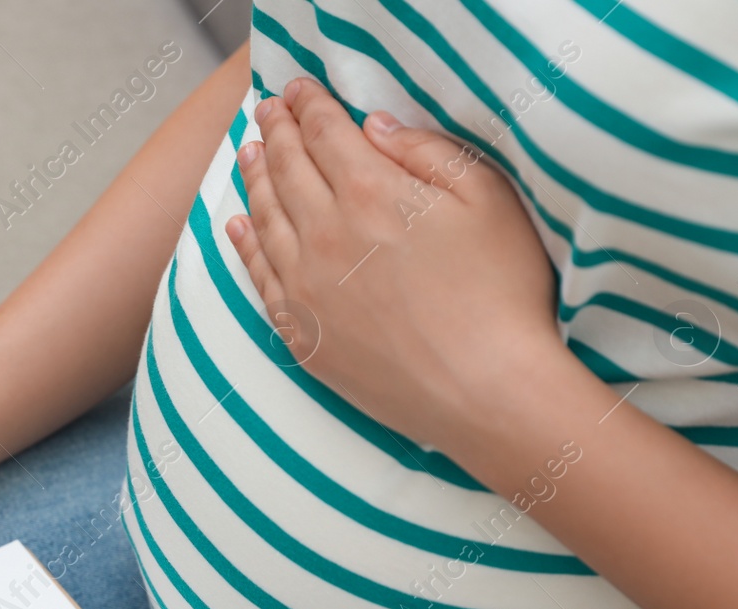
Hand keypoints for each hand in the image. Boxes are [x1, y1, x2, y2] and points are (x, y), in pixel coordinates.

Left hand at [225, 77, 567, 453]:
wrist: (485, 391)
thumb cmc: (501, 293)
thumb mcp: (486, 199)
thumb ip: (426, 152)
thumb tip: (374, 126)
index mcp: (370, 192)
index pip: (325, 133)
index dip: (309, 105)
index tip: (297, 89)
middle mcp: (324, 234)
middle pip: (288, 169)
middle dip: (276, 132)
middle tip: (266, 111)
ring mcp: (306, 287)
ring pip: (265, 217)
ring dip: (254, 178)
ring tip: (249, 152)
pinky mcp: (301, 333)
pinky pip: (258, 277)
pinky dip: (243, 243)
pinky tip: (237, 225)